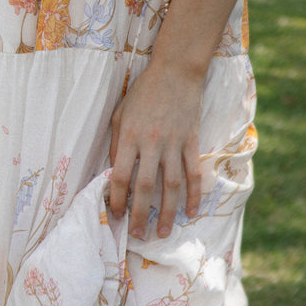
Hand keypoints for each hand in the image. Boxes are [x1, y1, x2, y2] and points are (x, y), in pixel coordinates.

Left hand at [108, 60, 203, 239]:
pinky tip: (191, 211)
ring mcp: (174, 143)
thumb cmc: (144, 92)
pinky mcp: (191, 141)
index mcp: (129, 136)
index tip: (116, 215)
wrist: (176, 71)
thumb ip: (116, 142)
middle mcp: (151, 143)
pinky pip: (192, 172)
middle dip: (140, 214)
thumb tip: (113, 170)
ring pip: (171, 185)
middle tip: (139, 234)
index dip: (117, 199)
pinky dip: (193, 194)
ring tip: (163, 232)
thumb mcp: (120, 113)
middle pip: (145, 186)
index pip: (120, 175)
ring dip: (168, 212)